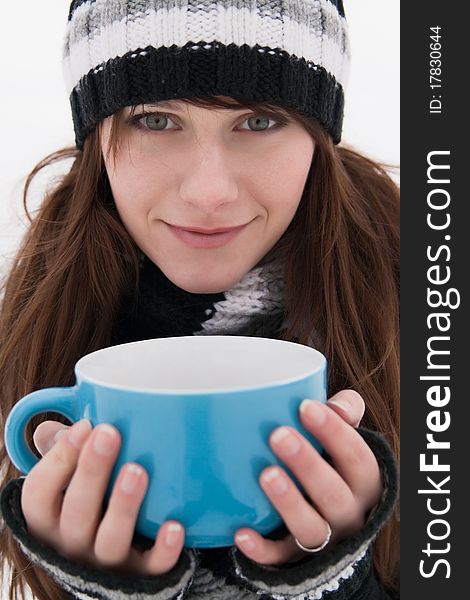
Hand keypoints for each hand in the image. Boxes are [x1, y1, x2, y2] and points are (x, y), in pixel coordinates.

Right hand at [22, 420, 184, 574]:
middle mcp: (70, 544)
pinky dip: (162, 551)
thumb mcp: (66, 482)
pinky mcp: (137, 575)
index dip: (58, 459)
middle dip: (91, 471)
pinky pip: (150, 568)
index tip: (85, 425)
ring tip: (137, 471)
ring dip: (123, 507)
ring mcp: (104, 563)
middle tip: (109, 434)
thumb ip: (61, 453)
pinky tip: (174, 526)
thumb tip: (50, 428)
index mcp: (47, 519)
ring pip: (109, 541)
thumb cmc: (86, 503)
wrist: (111, 560)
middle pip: (75, 512)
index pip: (38, 493)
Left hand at [234, 390, 381, 564]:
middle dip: (307, 464)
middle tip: (278, 435)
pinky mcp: (298, 560)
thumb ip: (345, 416)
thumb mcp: (345, 442)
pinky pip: (280, 559)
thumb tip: (337, 405)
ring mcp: (326, 541)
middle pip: (334, 493)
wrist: (332, 522)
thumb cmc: (334, 466)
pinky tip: (241, 532)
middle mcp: (350, 514)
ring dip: (289, 503)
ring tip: (266, 475)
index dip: (335, 432)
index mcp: (365, 482)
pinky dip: (262, 550)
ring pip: (311, 529)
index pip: (358, 457)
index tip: (306, 407)